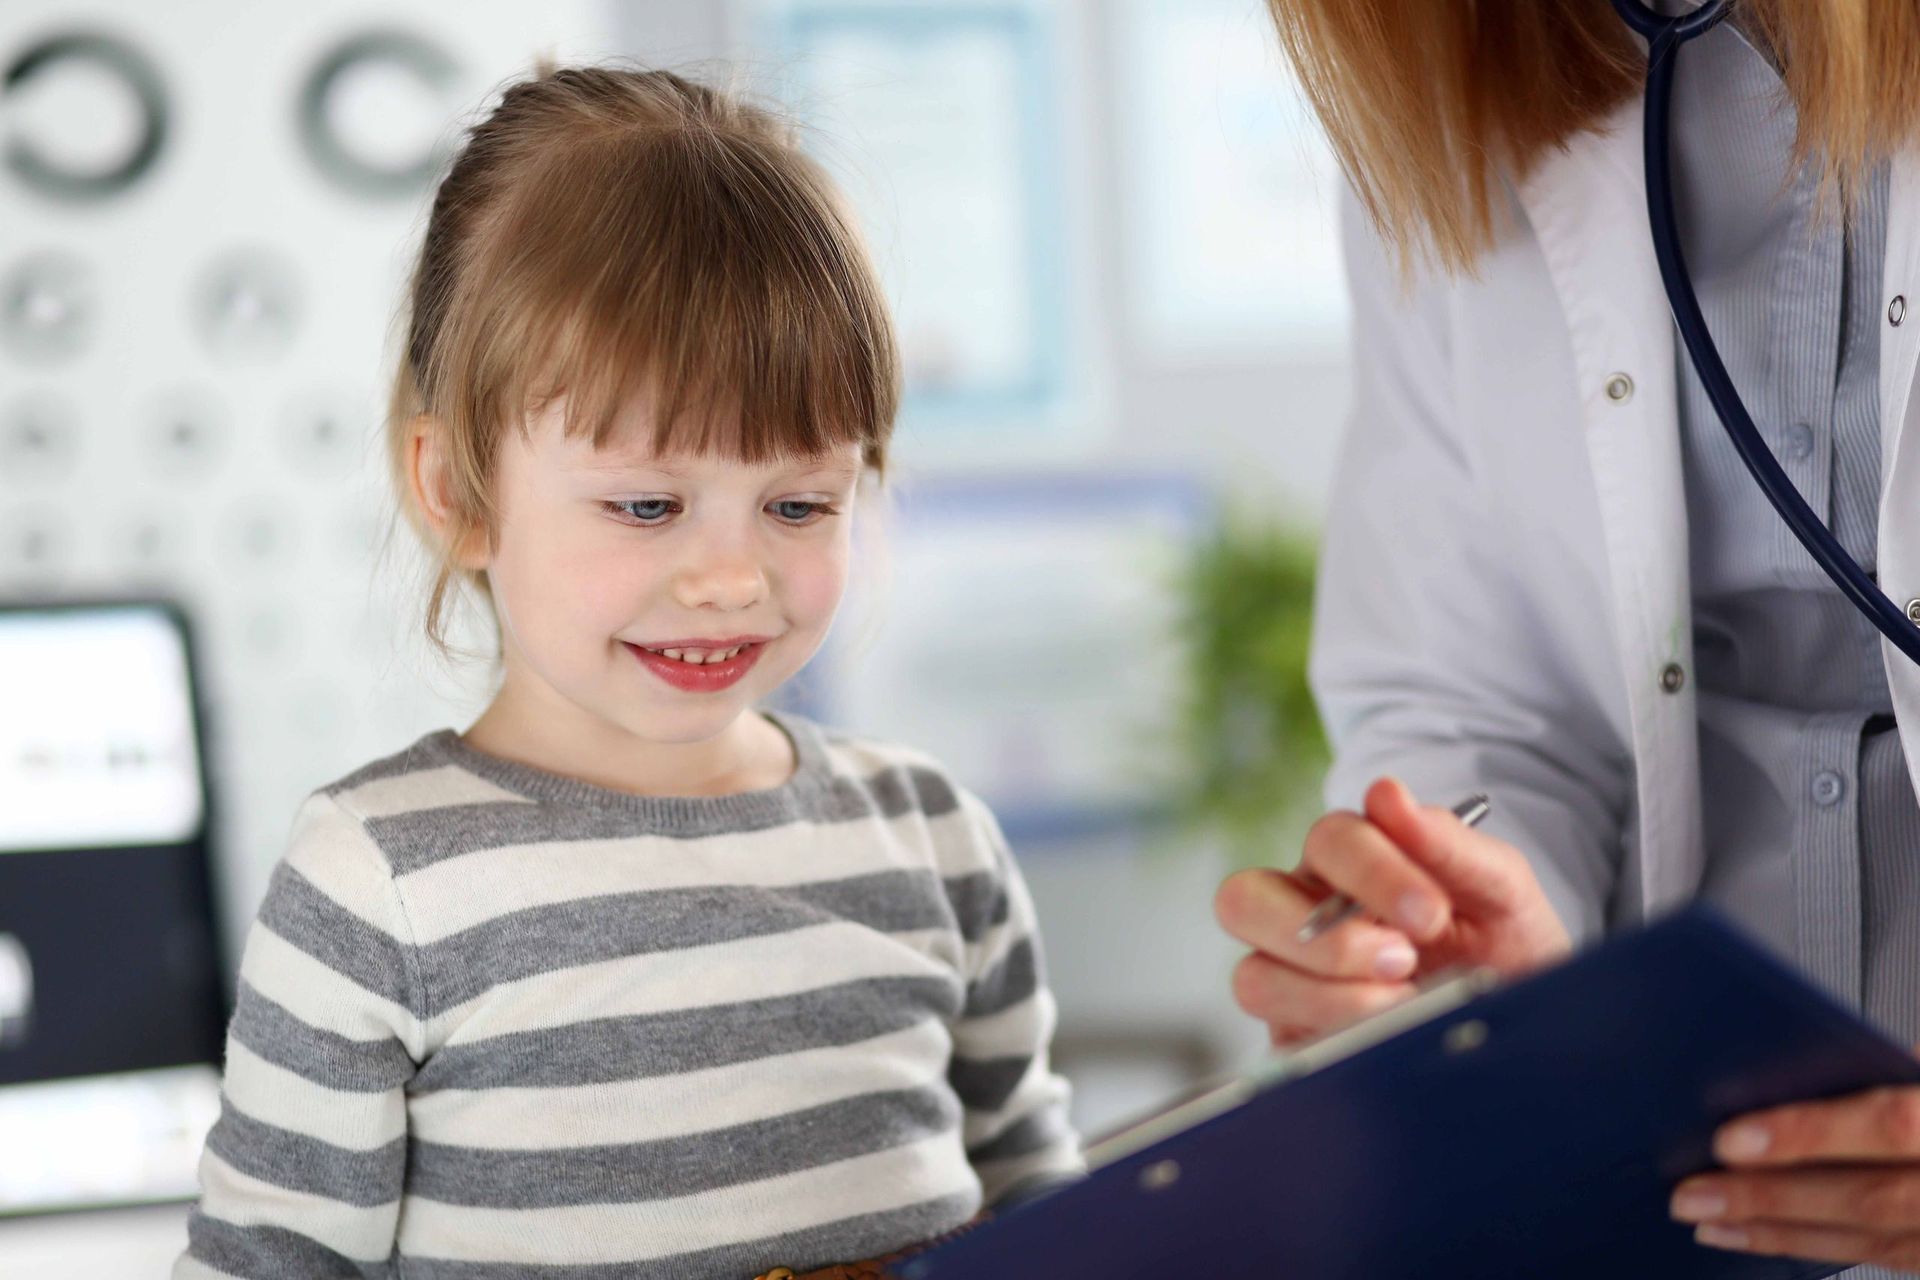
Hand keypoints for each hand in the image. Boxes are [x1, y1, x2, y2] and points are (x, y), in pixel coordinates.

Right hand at [1212, 776, 1570, 1045]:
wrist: (1527, 1017)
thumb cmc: (1503, 943)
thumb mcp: (1499, 887)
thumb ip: (1446, 841)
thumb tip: (1386, 794)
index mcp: (1348, 864)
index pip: (1326, 841)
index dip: (1371, 872)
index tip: (1431, 913)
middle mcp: (1304, 916)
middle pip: (1243, 901)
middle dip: (1327, 938)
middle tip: (1403, 958)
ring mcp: (1293, 981)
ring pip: (1253, 978)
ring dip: (1332, 994)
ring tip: (1404, 1001)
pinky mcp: (1298, 1039)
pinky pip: (1280, 1040)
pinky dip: (1334, 1036)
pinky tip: (1386, 1034)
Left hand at [1671, 1070, 1919, 1272]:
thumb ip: (1889, 1065)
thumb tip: (1794, 1063)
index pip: (1889, 1124)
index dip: (1810, 1133)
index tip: (1731, 1138)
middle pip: (1868, 1197)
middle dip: (1771, 1198)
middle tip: (1690, 1193)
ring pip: (1871, 1239)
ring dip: (1778, 1232)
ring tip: (1705, 1219)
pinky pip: (1883, 1257)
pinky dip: (1811, 1247)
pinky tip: (1757, 1237)